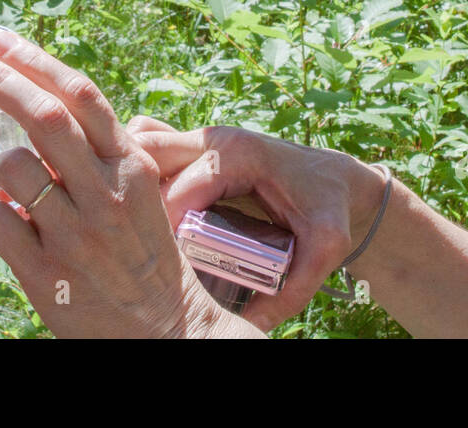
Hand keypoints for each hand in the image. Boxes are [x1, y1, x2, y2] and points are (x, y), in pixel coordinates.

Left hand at [0, 30, 259, 338]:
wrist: (167, 330)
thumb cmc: (146, 255)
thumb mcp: (142, 193)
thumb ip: (103, 154)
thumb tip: (48, 106)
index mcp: (132, 166)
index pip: (81, 96)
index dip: (34, 61)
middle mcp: (107, 192)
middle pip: (43, 116)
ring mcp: (76, 234)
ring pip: (9, 167)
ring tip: (5, 184)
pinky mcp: (47, 275)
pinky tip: (7, 225)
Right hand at [127, 117, 388, 331]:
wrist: (335, 180)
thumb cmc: (329, 208)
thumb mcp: (325, 248)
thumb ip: (293, 288)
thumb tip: (250, 326)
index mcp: (240, 156)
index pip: (181, 189)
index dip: (164, 228)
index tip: (160, 264)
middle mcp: (215, 140)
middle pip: (149, 154)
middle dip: (136, 199)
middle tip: (141, 243)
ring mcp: (201, 140)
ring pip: (143, 143)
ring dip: (132, 181)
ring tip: (136, 226)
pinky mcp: (194, 149)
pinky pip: (151, 147)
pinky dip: (138, 172)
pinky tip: (139, 208)